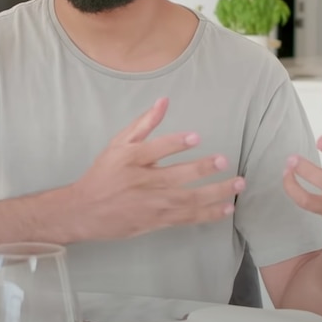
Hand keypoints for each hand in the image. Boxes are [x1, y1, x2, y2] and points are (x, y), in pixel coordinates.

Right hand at [70, 97, 244, 241]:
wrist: (84, 211)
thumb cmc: (104, 173)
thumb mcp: (118, 143)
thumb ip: (143, 123)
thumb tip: (164, 100)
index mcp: (131, 159)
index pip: (156, 149)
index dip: (176, 143)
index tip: (196, 137)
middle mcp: (143, 182)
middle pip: (177, 176)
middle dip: (203, 168)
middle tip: (224, 160)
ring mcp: (152, 204)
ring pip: (188, 200)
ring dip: (215, 193)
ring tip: (237, 184)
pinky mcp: (157, 221)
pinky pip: (187, 217)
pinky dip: (208, 214)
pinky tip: (227, 207)